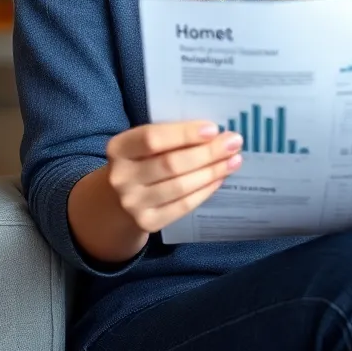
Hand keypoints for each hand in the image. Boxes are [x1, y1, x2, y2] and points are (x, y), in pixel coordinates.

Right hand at [105, 120, 243, 233]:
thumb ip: (170, 136)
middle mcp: (121, 177)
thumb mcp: (144, 144)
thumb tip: (215, 133)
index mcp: (118, 148)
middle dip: (207, 153)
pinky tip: (220, 178)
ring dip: (212, 172)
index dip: (184, 134)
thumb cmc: (142, 161)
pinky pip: (183, 205)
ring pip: (180, 186)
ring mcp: (132, 203)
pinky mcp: (147, 222)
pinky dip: (205, 190)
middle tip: (234, 142)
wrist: (118, 200)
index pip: (152, 138)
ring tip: (233, 160)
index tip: (213, 128)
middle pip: (171, 164)